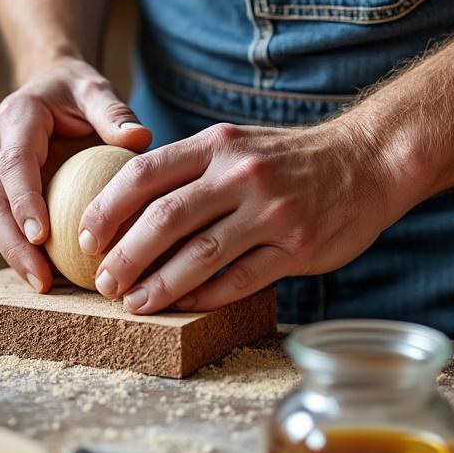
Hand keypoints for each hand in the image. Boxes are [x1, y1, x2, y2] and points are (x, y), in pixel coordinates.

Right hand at [0, 58, 152, 292]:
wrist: (48, 85)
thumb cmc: (76, 90)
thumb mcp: (96, 90)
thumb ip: (114, 112)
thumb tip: (139, 140)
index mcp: (16, 119)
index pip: (14, 164)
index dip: (23, 202)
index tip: (41, 236)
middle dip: (12, 245)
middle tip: (40, 280)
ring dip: (13, 255)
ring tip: (43, 286)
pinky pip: (6, 224)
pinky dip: (22, 251)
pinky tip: (49, 277)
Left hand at [79, 120, 410, 313]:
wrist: (369, 161)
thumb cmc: (291, 160)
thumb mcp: (238, 145)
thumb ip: (191, 169)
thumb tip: (128, 207)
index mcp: (217, 146)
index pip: (144, 174)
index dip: (107, 208)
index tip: (84, 237)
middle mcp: (241, 175)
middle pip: (164, 219)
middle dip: (124, 255)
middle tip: (102, 281)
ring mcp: (271, 212)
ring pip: (199, 254)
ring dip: (159, 285)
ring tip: (133, 303)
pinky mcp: (297, 247)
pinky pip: (240, 279)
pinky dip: (207, 296)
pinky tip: (184, 307)